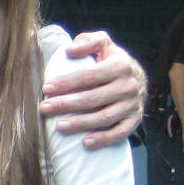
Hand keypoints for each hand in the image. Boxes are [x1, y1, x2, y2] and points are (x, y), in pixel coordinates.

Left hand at [39, 30, 146, 146]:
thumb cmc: (111, 60)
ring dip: (81, 123)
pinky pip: (120, 133)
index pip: (89, 75)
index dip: (67, 82)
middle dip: (67, 104)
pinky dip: (104, 139)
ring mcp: (132, 105)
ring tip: (59, 126)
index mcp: (120, 65)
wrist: (138, 78)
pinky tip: (85, 143)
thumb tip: (70, 50)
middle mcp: (128, 86)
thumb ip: (89, 41)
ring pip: (105, 117)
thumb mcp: (104, 44)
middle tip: (44, 108)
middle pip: (93, 98)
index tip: (46, 89)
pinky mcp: (135, 120)